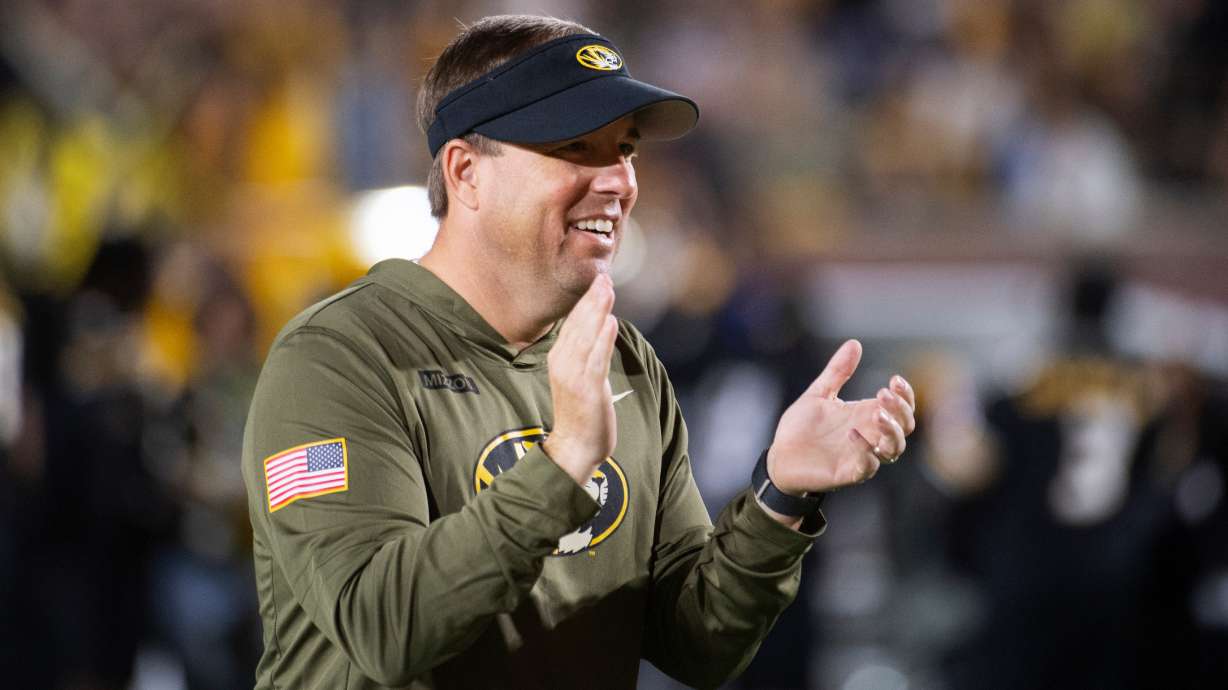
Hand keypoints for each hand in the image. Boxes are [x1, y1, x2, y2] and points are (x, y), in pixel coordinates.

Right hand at [542, 274, 618, 485]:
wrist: (574, 447)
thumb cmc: (580, 412)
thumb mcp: (578, 376)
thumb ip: (585, 351)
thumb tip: (598, 325)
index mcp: (559, 358)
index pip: (573, 323)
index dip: (587, 301)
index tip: (600, 280)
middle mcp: (562, 363)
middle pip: (578, 324)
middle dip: (592, 299)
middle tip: (605, 277)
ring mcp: (573, 376)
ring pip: (586, 336)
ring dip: (597, 311)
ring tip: (608, 290)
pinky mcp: (587, 389)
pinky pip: (596, 360)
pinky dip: (603, 340)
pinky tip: (610, 322)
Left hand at [766, 340, 915, 496]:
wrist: (779, 456)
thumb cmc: (801, 427)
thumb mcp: (819, 394)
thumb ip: (837, 371)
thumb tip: (854, 343)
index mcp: (866, 415)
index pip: (901, 408)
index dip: (906, 395)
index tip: (895, 379)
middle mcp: (870, 436)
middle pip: (905, 426)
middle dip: (901, 409)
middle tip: (884, 394)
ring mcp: (861, 455)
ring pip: (894, 449)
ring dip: (891, 431)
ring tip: (877, 413)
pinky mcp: (849, 472)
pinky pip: (867, 467)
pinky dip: (866, 453)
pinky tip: (854, 435)